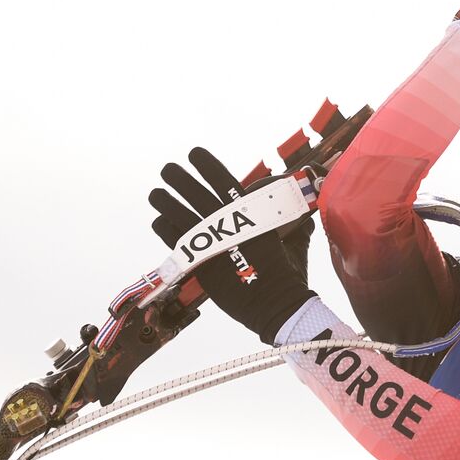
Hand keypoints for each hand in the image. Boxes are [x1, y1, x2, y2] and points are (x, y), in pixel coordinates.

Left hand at [149, 148, 315, 343]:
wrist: (277, 305)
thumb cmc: (289, 275)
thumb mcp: (296, 242)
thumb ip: (293, 226)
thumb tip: (303, 217)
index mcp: (251, 214)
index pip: (223, 180)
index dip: (206, 165)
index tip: (194, 153)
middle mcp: (228, 224)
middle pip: (195, 193)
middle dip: (178, 178)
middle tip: (168, 170)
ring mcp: (212, 243)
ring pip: (179, 214)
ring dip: (164, 201)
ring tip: (156, 194)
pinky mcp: (201, 264)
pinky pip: (175, 241)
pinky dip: (165, 229)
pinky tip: (160, 221)